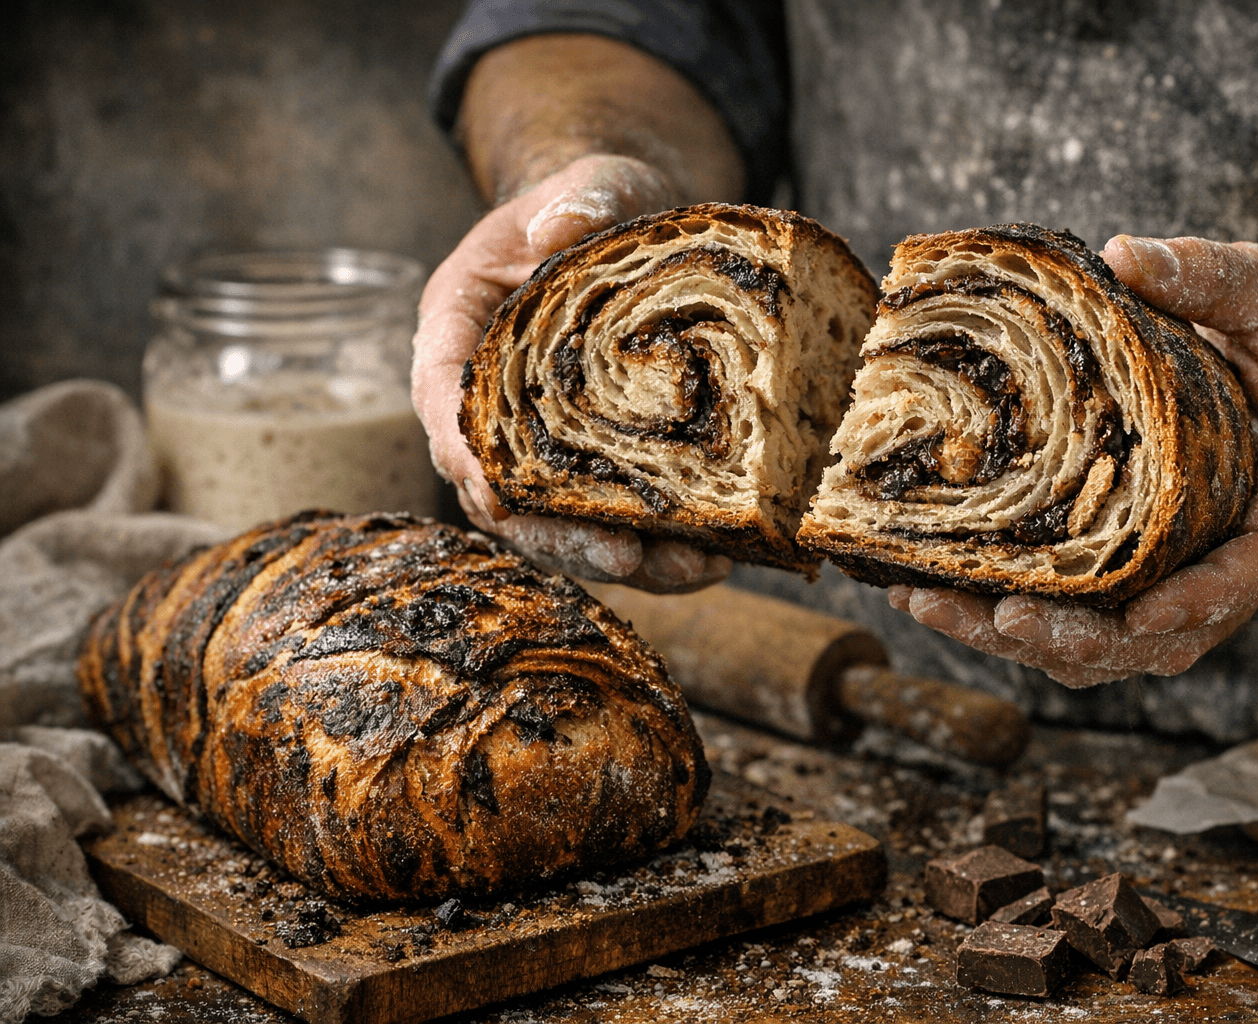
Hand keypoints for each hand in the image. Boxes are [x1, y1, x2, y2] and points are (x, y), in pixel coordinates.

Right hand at [410, 154, 730, 592]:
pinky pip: (613, 517)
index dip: (463, 453)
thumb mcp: (594, 181)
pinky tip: (716, 558)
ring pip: (557, 519)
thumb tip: (559, 224)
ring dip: (619, 554)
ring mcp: (542, 439)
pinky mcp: (594, 463)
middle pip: (499, 486)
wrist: (636, 229)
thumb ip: (581, 194)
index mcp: (461, 326)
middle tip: (621, 557)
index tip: (497, 495)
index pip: (442, 398)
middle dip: (554, 533)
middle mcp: (491, 398)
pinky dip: (659, 547)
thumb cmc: (601, 201)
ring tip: (690, 569)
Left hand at [892, 236, 1257, 685]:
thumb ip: (1208, 275)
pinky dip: (1009, 619)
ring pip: (1113, 645)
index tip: (1146, 613)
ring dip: (1024, 640)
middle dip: (1081, 637)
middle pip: (1169, 633)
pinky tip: (931, 594)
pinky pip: (1080, 620)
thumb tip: (1124, 256)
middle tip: (1004, 616)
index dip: (1209, 596)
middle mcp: (1239, 553)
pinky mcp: (1138, 575)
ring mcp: (1187, 575)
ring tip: (936, 608)